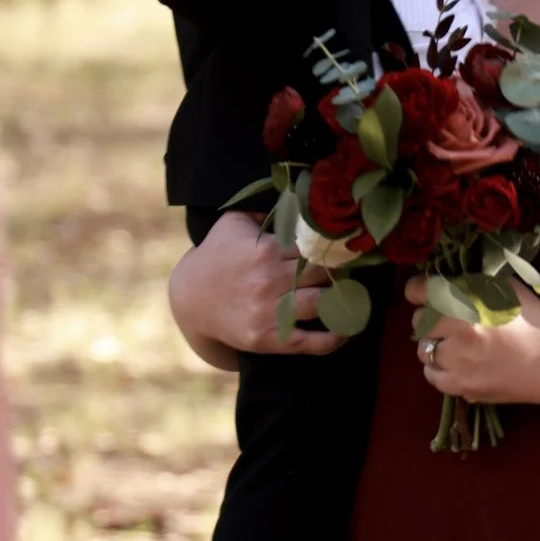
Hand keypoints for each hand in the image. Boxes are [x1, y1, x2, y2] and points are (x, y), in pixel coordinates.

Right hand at [171, 213, 338, 365]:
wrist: (190, 299)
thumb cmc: (217, 256)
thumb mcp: (232, 223)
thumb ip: (265, 209)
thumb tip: (300, 196)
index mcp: (266, 250)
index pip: (315, 246)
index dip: (332, 247)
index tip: (344, 248)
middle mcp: (269, 280)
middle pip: (324, 274)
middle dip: (340, 272)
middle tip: (348, 271)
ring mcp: (268, 312)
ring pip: (322, 304)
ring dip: (341, 300)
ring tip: (349, 296)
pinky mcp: (266, 339)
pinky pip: (311, 343)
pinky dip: (333, 338)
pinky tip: (344, 328)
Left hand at [407, 279, 539, 405]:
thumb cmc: (534, 319)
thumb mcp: (504, 286)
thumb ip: (471, 281)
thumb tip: (444, 278)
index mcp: (466, 302)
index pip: (417, 291)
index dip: (418, 289)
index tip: (422, 291)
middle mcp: (457, 333)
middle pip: (418, 322)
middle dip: (429, 318)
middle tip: (447, 318)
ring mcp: (459, 364)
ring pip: (423, 351)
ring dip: (434, 344)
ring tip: (454, 342)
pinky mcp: (464, 388)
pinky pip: (433, 376)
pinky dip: (440, 368)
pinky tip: (457, 362)